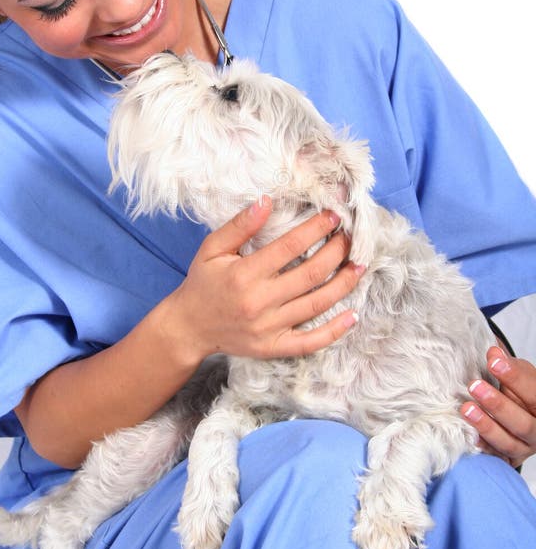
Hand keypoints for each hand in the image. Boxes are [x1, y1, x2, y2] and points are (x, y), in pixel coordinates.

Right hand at [164, 197, 363, 362]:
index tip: (333, 216)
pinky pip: (309, 342)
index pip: (289, 247)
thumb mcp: (212, 248)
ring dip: (343, 284)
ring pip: (316, 305)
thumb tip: (266, 201)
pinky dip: (334, 331)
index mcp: (245, 274)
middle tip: (351, 237)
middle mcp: (260, 302)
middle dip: (336, 253)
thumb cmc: (202, 283)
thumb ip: (239, 225)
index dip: (315, 229)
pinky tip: (353, 316)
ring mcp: (269, 328)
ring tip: (360, 265)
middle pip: (310, 275)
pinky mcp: (273, 347)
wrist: (189, 328)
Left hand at [461, 346, 535, 466]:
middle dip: (498, 404)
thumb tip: (493, 353)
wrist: (526, 413)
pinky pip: (497, 456)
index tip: (493, 362)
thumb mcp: (522, 375)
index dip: (515, 377)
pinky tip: (469, 435)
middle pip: (523, 423)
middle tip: (474, 386)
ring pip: (508, 442)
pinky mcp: (511, 458)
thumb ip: (508, 366)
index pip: (534, 394)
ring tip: (466, 409)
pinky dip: (483, 446)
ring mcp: (526, 447)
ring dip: (486, 426)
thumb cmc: (523, 391)